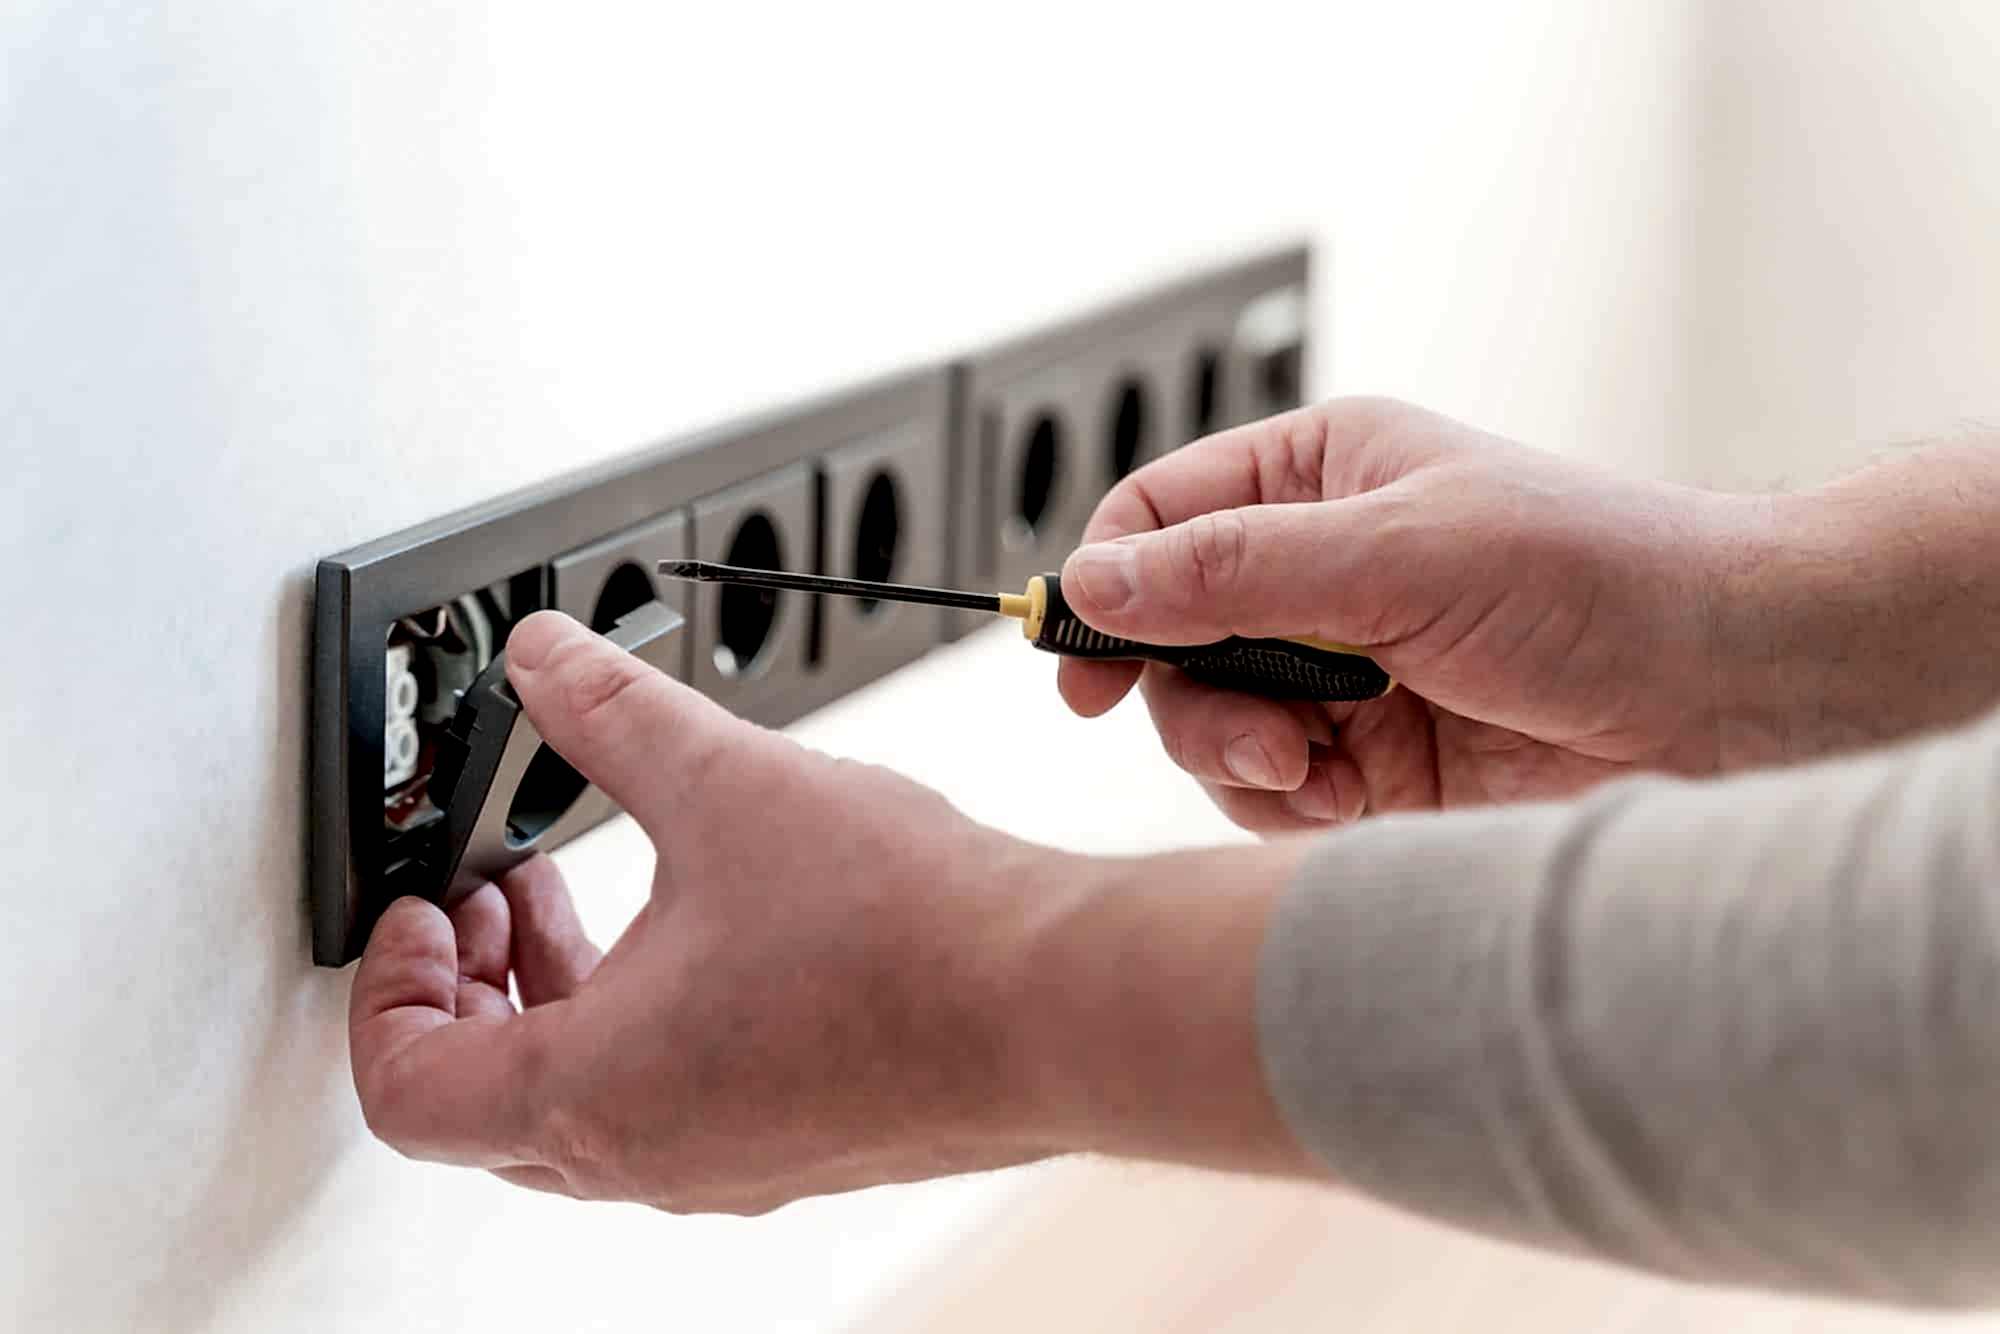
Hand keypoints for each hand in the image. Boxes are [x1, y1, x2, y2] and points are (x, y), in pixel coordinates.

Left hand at [348, 611, 1057, 1211]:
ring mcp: (728, 1161)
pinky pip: (671, 1101)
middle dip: (474, 983)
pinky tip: (707, 926)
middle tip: (500, 893)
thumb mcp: (726, 784)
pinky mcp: (797, 1143)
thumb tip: (544, 658)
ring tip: (593, 896)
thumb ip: (611, 712)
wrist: (1062, 1002)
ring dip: (561, 999)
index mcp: (598, 1093)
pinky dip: (644, 1024)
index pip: (409, 1089)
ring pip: (583, 1104)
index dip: (387, 990)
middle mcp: (652, 1152)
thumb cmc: (913, 936)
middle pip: (487, 1101)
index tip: (423, 910)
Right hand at [1058, 397, 1760, 833]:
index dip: (1105, 590)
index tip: (1080, 670)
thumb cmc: (1592, 579)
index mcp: (1316, 477)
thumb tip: (1088, 582)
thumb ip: (1230, 571)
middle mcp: (1317, 568)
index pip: (1156, 520)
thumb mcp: (1394, 555)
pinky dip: (1290, 805)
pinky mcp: (1371, 759)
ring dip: (1242, 759)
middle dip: (1190, 699)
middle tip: (1253, 741)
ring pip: (1209, 723)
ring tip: (1319, 774)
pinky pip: (1270, 789)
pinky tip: (1352, 802)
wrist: (1728, 694)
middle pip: (1169, 637)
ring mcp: (1341, 668)